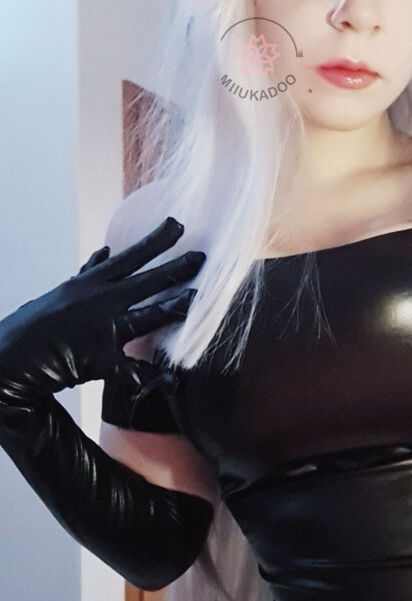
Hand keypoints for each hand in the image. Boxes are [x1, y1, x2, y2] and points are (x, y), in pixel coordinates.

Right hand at [0, 217, 204, 403]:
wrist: (12, 357)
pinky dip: (151, 374)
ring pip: (145, 316)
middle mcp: (97, 301)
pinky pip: (132, 369)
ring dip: (174, 308)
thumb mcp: (63, 291)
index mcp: (89, 285)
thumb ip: (88, 274)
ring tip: (197, 300)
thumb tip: (105, 252)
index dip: (155, 241)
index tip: (178, 224)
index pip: (128, 257)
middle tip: (202, 257)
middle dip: (176, 268)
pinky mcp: (99, 359)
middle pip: (145, 280)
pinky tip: (172, 376)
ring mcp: (100, 329)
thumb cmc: (38, 325)